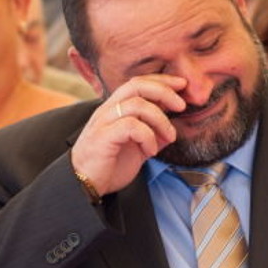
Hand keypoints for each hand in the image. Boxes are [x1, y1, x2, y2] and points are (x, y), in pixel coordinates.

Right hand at [70, 74, 187, 195]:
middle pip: (137, 85)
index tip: (182, 86)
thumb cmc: (108, 167)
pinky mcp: (103, 137)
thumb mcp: (136, 148)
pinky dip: (148, 137)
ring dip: (160, 120)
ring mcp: (104, 122)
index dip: (161, 81)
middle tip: (181, 106)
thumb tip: (170, 131)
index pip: (138, 83)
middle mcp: (107, 111)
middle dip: (164, 92)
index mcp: (115, 109)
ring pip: (137, 104)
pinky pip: (131, 126)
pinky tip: (151, 150)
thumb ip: (151, 135)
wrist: (85, 186)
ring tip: (169, 137)